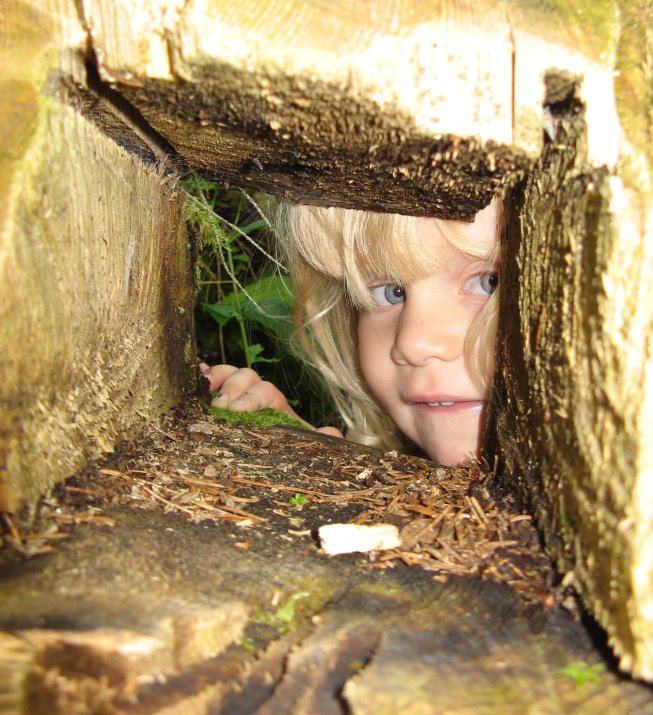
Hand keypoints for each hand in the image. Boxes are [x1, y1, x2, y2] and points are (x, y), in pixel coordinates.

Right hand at [199, 363, 343, 438]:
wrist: (280, 461)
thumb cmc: (289, 452)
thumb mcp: (307, 448)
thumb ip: (322, 441)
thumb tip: (332, 433)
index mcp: (275, 403)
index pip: (264, 390)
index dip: (250, 396)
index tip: (237, 411)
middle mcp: (255, 395)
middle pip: (244, 377)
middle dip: (231, 388)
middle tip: (218, 408)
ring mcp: (235, 397)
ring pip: (226, 376)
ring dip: (214, 382)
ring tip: (202, 396)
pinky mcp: (217, 406)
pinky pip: (210, 385)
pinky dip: (202, 380)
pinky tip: (192, 386)